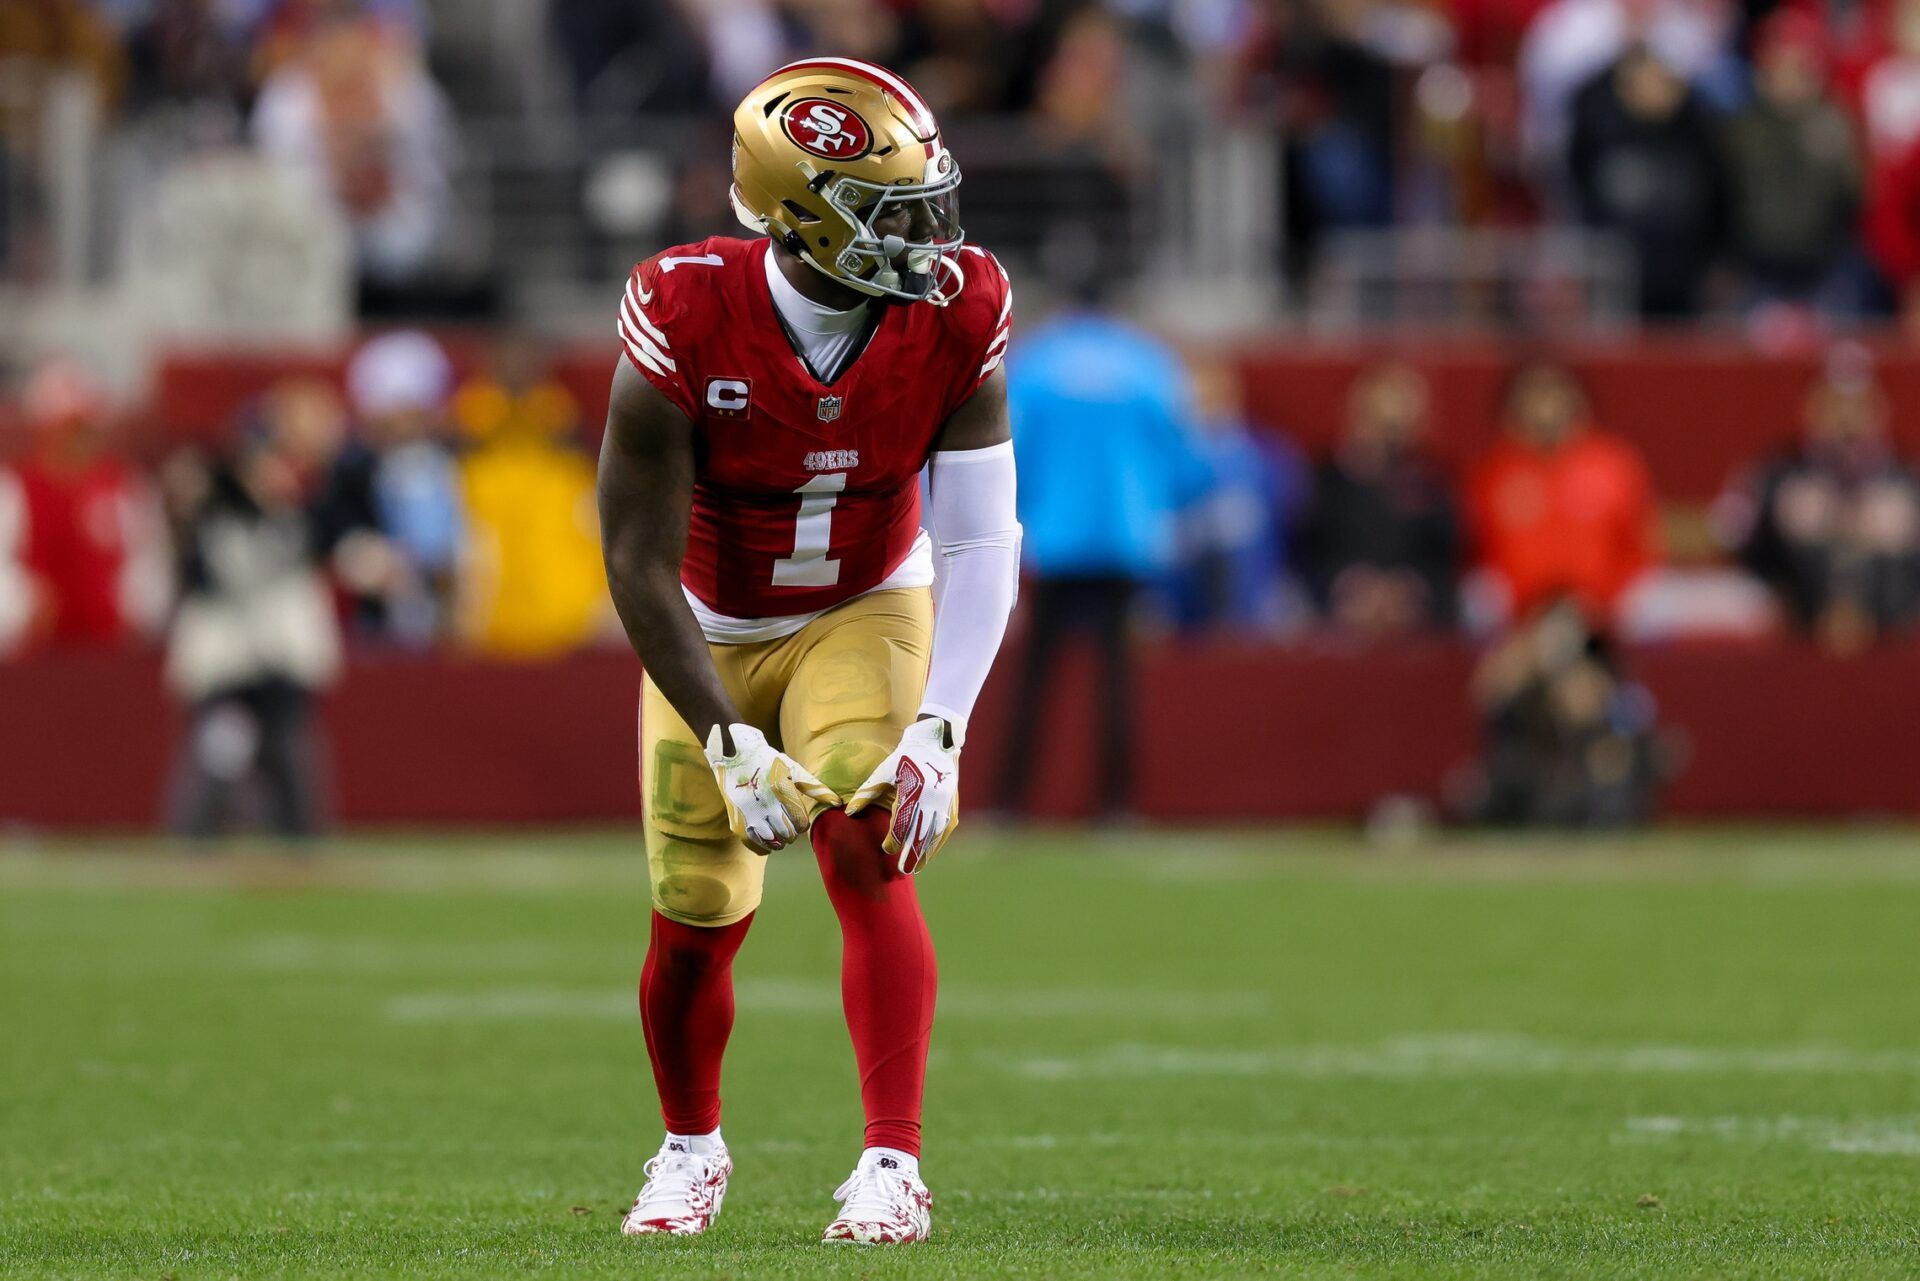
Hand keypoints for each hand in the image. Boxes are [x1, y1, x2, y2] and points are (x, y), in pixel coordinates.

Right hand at [704, 724, 838, 853]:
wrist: (735, 757)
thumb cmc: (769, 762)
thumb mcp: (793, 770)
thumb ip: (815, 788)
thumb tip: (837, 803)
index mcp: (782, 792)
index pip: (800, 824)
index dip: (801, 823)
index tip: (796, 817)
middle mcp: (766, 806)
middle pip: (787, 834)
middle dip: (791, 832)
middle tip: (787, 823)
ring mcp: (750, 816)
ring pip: (772, 842)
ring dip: (779, 840)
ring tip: (778, 830)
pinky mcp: (737, 823)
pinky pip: (755, 846)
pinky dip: (764, 846)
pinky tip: (767, 839)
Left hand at [845, 718, 959, 873]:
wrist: (936, 744)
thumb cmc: (905, 757)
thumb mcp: (884, 772)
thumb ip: (867, 793)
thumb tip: (849, 813)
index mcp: (912, 790)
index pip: (902, 823)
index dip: (894, 840)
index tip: (886, 850)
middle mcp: (931, 799)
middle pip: (920, 833)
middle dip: (911, 854)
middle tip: (903, 870)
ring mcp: (944, 802)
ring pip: (934, 834)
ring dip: (926, 852)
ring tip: (916, 867)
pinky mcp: (952, 804)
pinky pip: (945, 829)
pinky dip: (937, 843)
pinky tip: (930, 853)